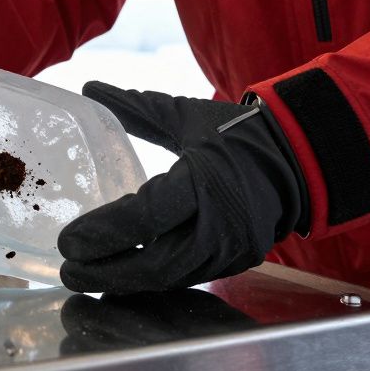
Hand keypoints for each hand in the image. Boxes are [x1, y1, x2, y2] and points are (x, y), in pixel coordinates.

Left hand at [58, 82, 306, 293]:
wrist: (301, 158)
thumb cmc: (238, 133)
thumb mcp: (187, 115)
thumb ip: (136, 108)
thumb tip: (89, 88)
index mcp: (204, 181)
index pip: (146, 215)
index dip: (104, 231)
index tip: (68, 239)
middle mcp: (218, 223)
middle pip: (155, 261)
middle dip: (107, 270)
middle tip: (69, 269)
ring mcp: (230, 249)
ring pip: (169, 277)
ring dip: (125, 281)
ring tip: (86, 277)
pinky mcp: (236, 263)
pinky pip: (186, 277)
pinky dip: (152, 280)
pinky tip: (121, 277)